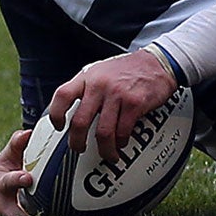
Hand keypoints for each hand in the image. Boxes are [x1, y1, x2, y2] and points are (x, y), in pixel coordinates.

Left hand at [47, 49, 178, 164]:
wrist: (159, 61)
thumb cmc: (129, 69)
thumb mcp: (102, 70)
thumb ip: (86, 87)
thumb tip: (72, 111)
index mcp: (88, 77)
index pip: (63, 95)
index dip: (56, 114)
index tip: (59, 127)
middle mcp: (100, 85)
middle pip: (80, 122)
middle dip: (77, 142)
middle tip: (79, 149)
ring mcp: (117, 94)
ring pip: (103, 132)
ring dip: (104, 149)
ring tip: (107, 153)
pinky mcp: (134, 103)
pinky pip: (123, 131)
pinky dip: (121, 141)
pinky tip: (122, 142)